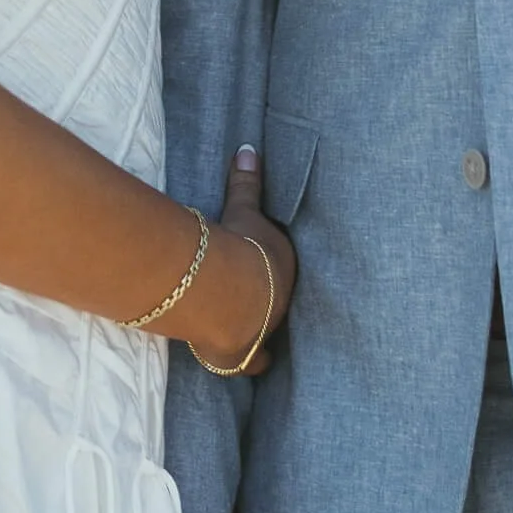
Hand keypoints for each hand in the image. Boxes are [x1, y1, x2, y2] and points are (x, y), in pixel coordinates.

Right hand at [202, 146, 296, 375]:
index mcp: (284, 270)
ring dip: (260, 330)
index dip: (272, 266)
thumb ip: (246, 183)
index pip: (283, 267)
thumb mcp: (244, 211)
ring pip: (269, 334)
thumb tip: (248, 148)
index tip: (264, 265)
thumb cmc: (243, 248)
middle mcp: (280, 304)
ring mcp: (263, 332)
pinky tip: (244, 363)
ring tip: (251, 325)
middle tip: (256, 292)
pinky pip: (250, 364)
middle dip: (270, 297)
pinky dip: (246, 362)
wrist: (228, 295)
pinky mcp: (240, 357)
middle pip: (279, 300)